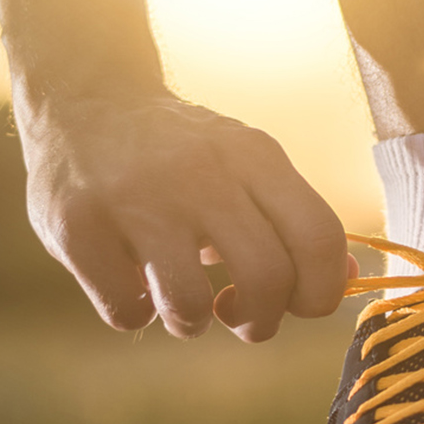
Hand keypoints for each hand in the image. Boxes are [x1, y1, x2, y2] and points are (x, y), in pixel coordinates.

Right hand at [18, 92, 350, 340]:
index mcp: (254, 156)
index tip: (298, 305)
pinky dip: (134, 312)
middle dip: (261, 322)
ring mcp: (135, 199)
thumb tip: (346, 282)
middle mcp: (200, 173)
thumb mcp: (248, 165)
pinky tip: (131, 282)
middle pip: (267, 278)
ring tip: (182, 303)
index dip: (320, 292)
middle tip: (240, 317)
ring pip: (190, 306)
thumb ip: (295, 221)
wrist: (85, 100)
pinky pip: (125, 308)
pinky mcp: (77, 225)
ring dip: (192, 323)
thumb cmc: (182, 153)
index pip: (320, 237)